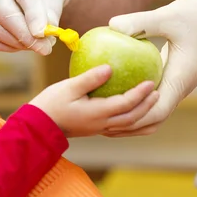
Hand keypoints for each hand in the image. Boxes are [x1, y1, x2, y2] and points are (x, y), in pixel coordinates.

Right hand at [0, 0, 71, 55]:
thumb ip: (52, 8)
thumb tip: (44, 34)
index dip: (33, 16)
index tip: (43, 34)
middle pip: (3, 14)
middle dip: (25, 35)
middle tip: (46, 48)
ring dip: (20, 43)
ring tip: (41, 43)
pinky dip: (11, 46)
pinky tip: (27, 41)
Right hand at [29, 64, 158, 137]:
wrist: (38, 127)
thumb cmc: (50, 104)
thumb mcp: (68, 87)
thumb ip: (90, 78)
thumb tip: (109, 67)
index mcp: (97, 114)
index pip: (125, 104)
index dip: (140, 94)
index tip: (150, 81)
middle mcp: (102, 124)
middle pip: (132, 118)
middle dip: (148, 106)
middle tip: (158, 91)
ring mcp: (99, 129)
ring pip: (128, 125)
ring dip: (143, 115)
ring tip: (151, 101)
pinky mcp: (96, 129)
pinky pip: (120, 127)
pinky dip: (132, 120)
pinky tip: (134, 110)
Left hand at [104, 0, 196, 136]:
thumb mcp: (172, 15)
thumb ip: (142, 22)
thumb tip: (112, 25)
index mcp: (179, 81)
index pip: (154, 113)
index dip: (130, 120)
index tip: (106, 118)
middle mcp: (177, 88)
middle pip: (150, 120)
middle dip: (125, 125)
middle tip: (95, 122)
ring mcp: (176, 83)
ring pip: (151, 109)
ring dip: (129, 115)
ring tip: (101, 111)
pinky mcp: (172, 75)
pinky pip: (151, 92)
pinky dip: (133, 95)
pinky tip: (112, 85)